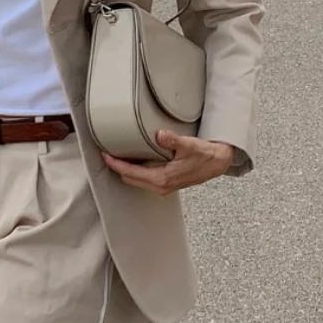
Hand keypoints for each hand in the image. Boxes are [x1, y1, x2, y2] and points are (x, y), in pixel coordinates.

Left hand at [101, 129, 234, 195]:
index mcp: (161, 178)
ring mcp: (162, 187)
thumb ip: (172, 140)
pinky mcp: (165, 184)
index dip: (116, 164)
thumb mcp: (188, 145)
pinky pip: (144, 179)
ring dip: (126, 169)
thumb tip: (160, 135)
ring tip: (117, 155)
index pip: (130, 172)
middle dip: (117, 167)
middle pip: (129, 178)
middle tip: (107, 153)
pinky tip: (135, 159)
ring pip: (136, 180)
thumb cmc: (204, 156)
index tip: (105, 155)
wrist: (217, 163)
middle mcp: (160, 186)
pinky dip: (135, 170)